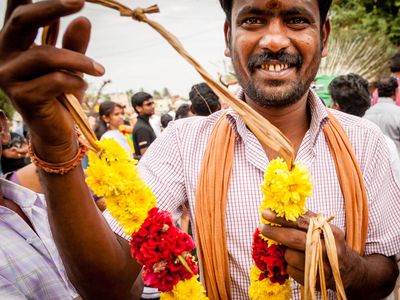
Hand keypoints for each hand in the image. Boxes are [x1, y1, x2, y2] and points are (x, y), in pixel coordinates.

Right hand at [0, 0, 103, 156]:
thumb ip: (74, 44)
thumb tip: (83, 20)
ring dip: (78, 59)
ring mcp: (9, 77)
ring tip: (99, 69)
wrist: (56, 130)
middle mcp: (3, 55)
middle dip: (53, 7)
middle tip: (80, 2)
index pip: (15, 10)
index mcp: (13, 43)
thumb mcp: (71, 65)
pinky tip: (81, 87)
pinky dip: (74, 81)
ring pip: (44, 55)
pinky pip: (54, 80)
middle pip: (21, 20)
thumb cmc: (61, 94)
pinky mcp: (22, 97)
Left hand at [259, 209, 349, 289]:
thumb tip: (281, 208)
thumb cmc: (331, 244)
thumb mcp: (325, 228)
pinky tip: (299, 262)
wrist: (349, 271)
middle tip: (262, 227)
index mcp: (330, 232)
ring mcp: (322, 268)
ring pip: (289, 256)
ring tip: (293, 250)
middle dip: (275, 233)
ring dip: (285, 252)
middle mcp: (328, 250)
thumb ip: (306, 218)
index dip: (282, 218)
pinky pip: (291, 270)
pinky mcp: (314, 281)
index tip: (266, 213)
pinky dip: (290, 265)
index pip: (302, 223)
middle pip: (294, 240)